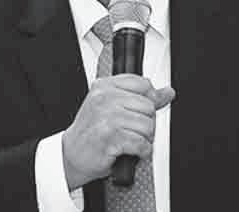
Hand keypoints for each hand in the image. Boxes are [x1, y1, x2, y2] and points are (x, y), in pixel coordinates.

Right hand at [60, 75, 174, 189]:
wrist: (71, 154)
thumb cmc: (91, 131)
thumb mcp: (111, 106)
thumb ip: (141, 97)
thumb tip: (167, 92)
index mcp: (104, 86)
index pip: (143, 84)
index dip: (148, 100)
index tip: (140, 111)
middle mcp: (104, 98)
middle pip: (148, 106)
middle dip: (145, 123)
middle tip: (131, 130)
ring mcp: (107, 117)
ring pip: (147, 126)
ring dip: (144, 139)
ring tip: (130, 141)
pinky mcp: (110, 138)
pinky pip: (142, 144)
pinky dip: (141, 152)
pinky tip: (131, 151)